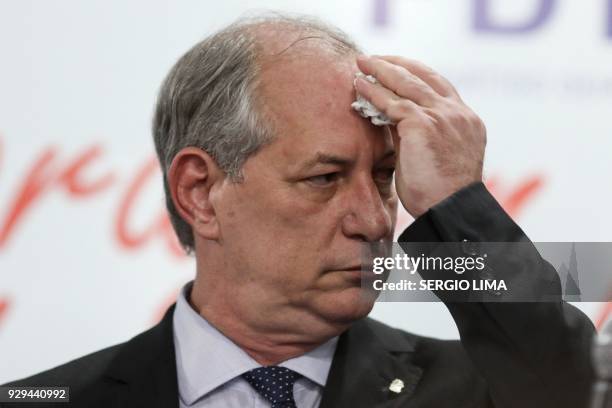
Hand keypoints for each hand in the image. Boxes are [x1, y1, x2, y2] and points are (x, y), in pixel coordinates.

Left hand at [355, 55, 485, 217]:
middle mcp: (458, 113)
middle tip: (374, 59)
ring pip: (408, 83)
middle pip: (424, 76)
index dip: (415, 74)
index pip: (439, 86)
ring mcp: (444, 116)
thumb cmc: (439, 195)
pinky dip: (374, 93)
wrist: (449, 211)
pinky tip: (360, 86)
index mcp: (466, 121)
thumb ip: (418, 133)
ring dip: (382, 70)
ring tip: (362, 63)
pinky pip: (393, 102)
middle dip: (396, 64)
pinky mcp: (424, 124)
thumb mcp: (434, 156)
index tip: (396, 68)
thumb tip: (391, 117)